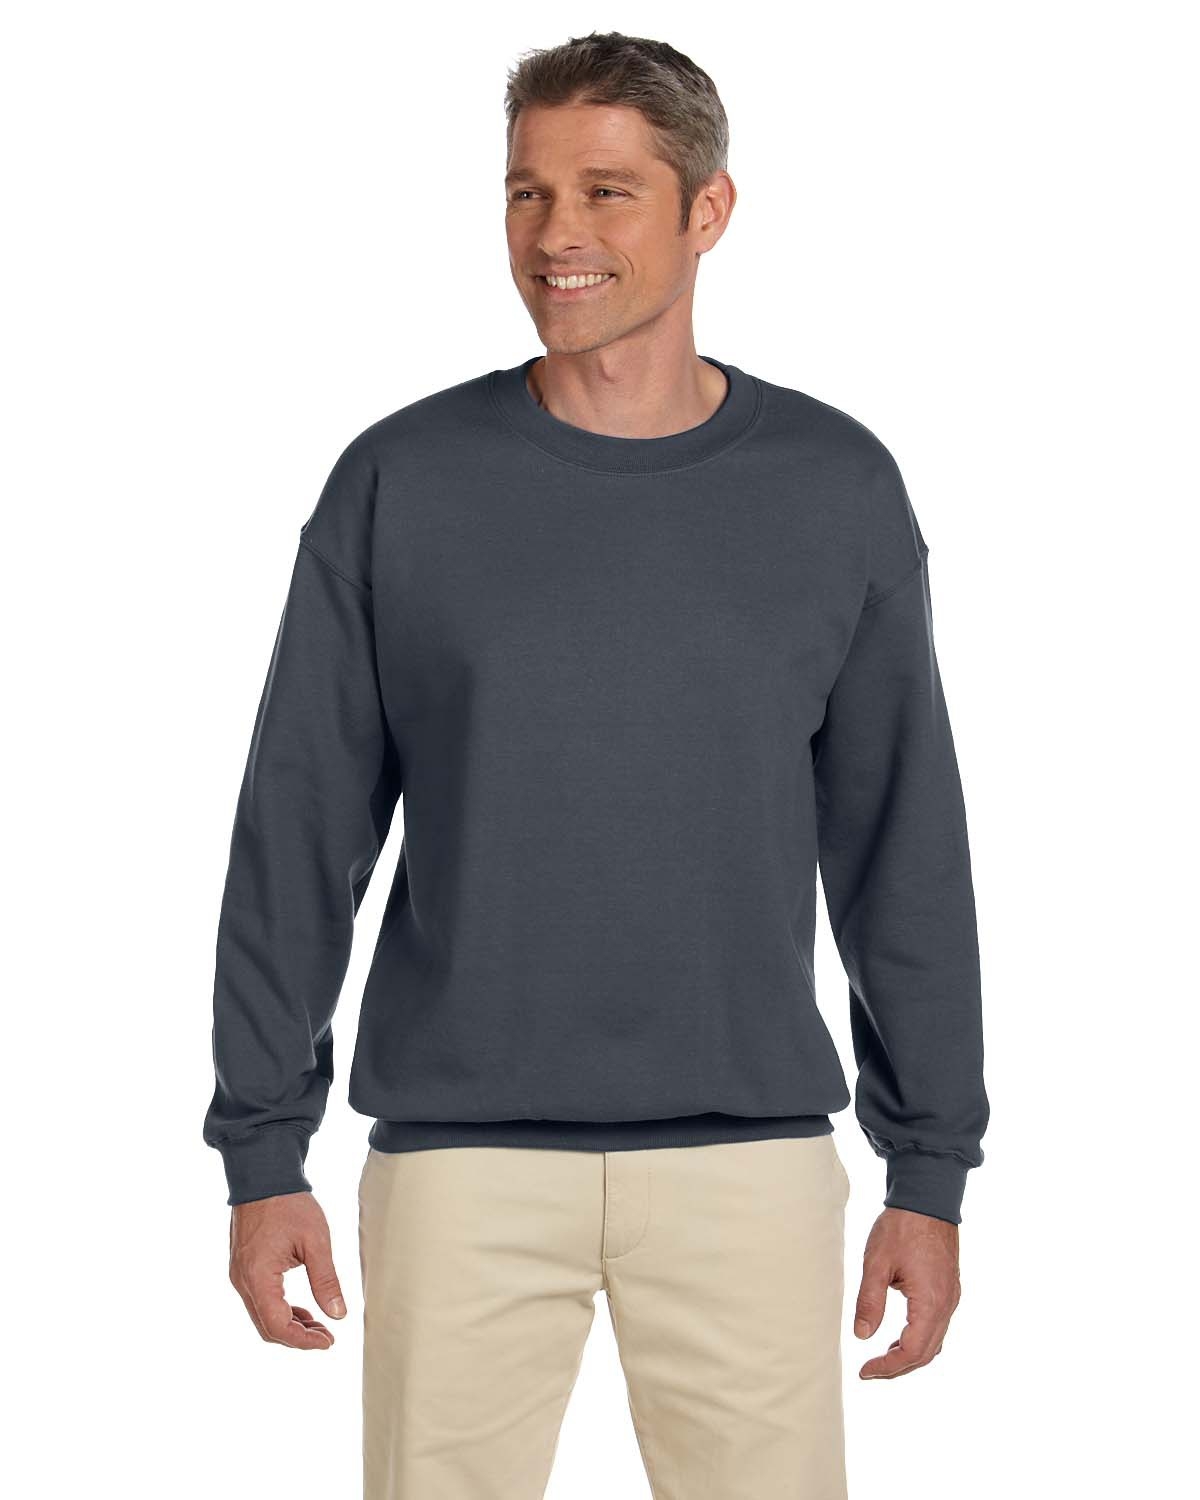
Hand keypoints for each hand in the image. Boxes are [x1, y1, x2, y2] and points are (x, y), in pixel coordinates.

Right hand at [228, 1190, 347, 1348]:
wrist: (263, 1176)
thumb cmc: (289, 1204)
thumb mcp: (315, 1241)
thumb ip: (325, 1280)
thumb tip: (338, 1315)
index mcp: (258, 1277)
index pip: (277, 1326)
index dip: (303, 1341)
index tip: (328, 1342)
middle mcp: (243, 1281)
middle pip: (267, 1327)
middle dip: (297, 1337)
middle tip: (326, 1336)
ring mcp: (239, 1275)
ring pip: (262, 1316)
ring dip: (289, 1325)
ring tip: (319, 1325)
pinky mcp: (243, 1268)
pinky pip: (259, 1300)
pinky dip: (280, 1310)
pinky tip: (302, 1309)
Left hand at [853, 1206, 960, 1378]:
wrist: (928, 1197)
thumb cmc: (902, 1226)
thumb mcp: (876, 1263)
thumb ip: (870, 1301)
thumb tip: (862, 1336)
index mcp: (930, 1302)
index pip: (911, 1351)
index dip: (888, 1366)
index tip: (865, 1370)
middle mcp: (947, 1305)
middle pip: (926, 1353)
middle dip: (898, 1367)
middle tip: (871, 1370)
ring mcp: (951, 1297)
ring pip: (934, 1342)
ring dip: (910, 1354)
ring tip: (882, 1356)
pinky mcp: (949, 1289)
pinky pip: (938, 1325)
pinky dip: (919, 1338)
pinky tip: (899, 1334)